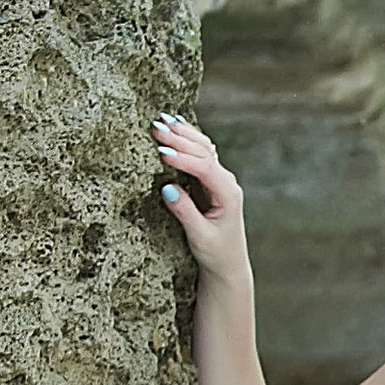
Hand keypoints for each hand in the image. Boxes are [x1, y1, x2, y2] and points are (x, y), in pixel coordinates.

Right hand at [153, 114, 247, 281]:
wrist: (228, 264)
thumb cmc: (216, 253)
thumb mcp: (199, 236)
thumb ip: (185, 212)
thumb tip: (167, 188)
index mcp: (228, 194)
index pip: (205, 169)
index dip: (183, 159)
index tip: (161, 153)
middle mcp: (226, 182)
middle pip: (204, 153)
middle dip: (180, 139)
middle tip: (155, 126)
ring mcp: (219, 180)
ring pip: (202, 149)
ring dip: (183, 134)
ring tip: (161, 120)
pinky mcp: (210, 181)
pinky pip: (199, 155)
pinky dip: (187, 140)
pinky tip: (176, 126)